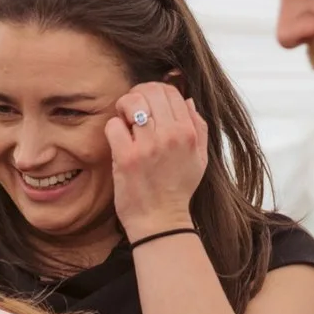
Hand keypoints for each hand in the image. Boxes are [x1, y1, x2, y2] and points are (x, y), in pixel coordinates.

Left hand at [107, 80, 209, 240]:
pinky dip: (113, 129)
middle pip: (150, 91)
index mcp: (188, 134)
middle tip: (131, 109)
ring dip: (124, 107)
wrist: (161, 222)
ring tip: (124, 122)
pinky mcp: (126, 158)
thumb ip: (199, 128)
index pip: (171, 92)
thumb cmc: (178, 191)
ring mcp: (148, 146)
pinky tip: (118, 141)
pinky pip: (114, 126)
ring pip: (131, 102)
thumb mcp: (199, 159)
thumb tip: (188, 101)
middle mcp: (170, 136)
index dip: (155, 91)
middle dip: (137, 94)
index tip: (147, 102)